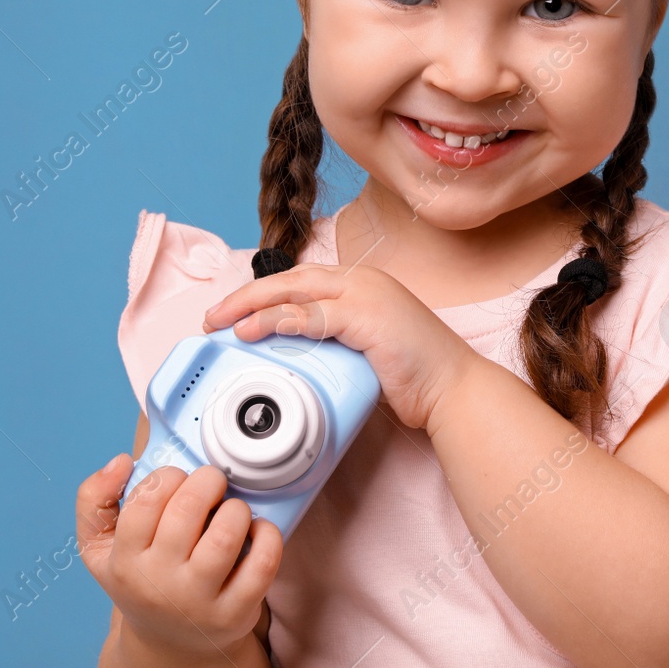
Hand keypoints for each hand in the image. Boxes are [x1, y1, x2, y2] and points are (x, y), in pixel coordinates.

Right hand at [76, 454, 280, 664]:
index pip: (147, 499)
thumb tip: (120, 462)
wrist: (168, 642)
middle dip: (207, 481)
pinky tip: (255, 531)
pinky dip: (267, 535)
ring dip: (236, 507)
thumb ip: (94, 498)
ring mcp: (199, 601)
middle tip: (212, 484)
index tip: (178, 480)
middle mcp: (160, 584)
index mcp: (125, 562)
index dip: (169, 476)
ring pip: (226, 532)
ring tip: (230, 510)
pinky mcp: (236, 612)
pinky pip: (263, 562)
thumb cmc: (138, 579)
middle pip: (188, 508)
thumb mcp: (99, 547)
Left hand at [203, 262, 476, 430]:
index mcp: (364, 285)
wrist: (454, 388)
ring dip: (252, 306)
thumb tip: (298, 353)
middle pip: (291, 279)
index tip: (235, 312)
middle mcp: (363, 282)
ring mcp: (365, 296)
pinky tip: (253, 331)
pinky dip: (278, 321)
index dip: (265, 294)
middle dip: (247, 296)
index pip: (303, 281)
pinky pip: (311, 316)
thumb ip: (337, 341)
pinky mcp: (365, 317)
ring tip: (222, 323)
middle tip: (214, 317)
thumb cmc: (418, 375)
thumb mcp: (369, 348)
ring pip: (295, 292)